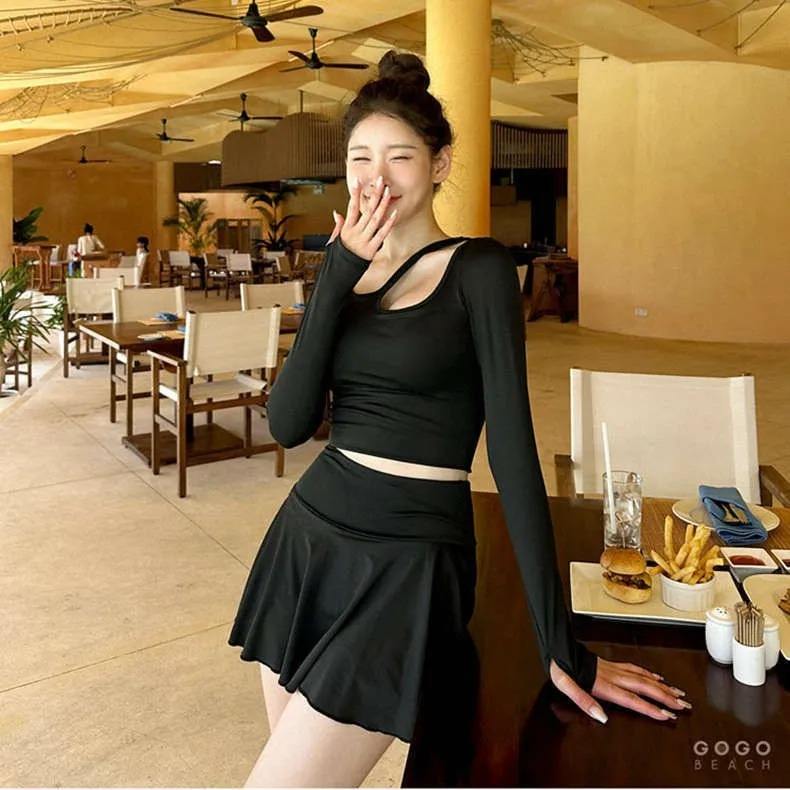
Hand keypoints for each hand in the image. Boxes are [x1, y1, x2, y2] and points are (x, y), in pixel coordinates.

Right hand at [327, 175, 397, 257]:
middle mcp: (355, 233)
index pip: (351, 207)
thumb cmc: (340, 256)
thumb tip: (336, 212)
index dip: (355, 193)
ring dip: (382, 204)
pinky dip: (389, 223)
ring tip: (387, 191)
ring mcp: (364, 240)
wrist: (341, 272)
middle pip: (366, 210)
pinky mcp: (371, 249)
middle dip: (374, 194)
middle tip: (379, 181)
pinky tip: (394, 213)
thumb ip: (338, 225)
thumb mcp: (335, 239)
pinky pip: (382, 234)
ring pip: (375, 219)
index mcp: (347, 229)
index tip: (358, 181)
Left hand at [549, 657, 690, 722]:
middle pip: (644, 687)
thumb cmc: (561, 667)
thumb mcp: (565, 685)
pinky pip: (634, 668)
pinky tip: (657, 677)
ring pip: (643, 677)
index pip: (631, 699)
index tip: (667, 716)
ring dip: (662, 686)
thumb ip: (583, 701)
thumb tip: (601, 717)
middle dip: (666, 697)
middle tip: (684, 706)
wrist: (558, 646)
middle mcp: (612, 675)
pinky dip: (649, 673)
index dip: (649, 708)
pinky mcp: (610, 664)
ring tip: (678, 693)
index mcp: (603, 684)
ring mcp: (613, 668)